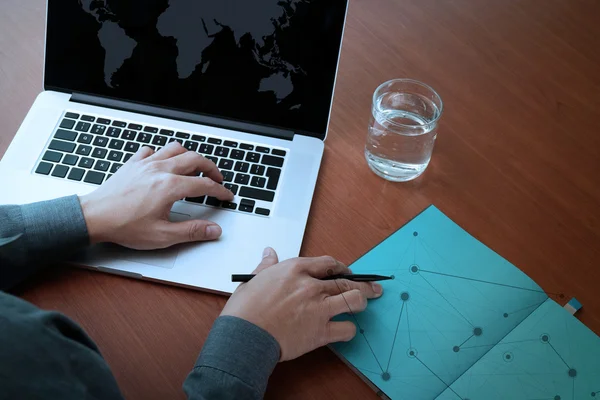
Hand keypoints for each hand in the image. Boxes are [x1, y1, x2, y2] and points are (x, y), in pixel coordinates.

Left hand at [79, 142, 233, 248]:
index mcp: (169, 187)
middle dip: (211, 168)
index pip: (204, 184)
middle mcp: (160, 170)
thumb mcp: (162, 236)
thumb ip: (192, 231)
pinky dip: (162, 154)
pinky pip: (152, 150)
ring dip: (189, 156)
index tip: (226, 195)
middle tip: (217, 179)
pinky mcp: (133, 164)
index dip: (220, 190)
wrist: (94, 217)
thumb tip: (213, 230)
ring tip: (195, 168)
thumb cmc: (124, 226)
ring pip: (175, 149)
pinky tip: (163, 165)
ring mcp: (145, 164)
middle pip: (195, 159)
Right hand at [221, 248, 382, 360]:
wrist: (244, 337)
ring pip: (354, 299)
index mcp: (295, 270)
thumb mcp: (253, 280)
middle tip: (373, 287)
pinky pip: (347, 328)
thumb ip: (267, 266)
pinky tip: (346, 328)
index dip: (341, 268)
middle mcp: (311, 286)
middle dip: (363, 284)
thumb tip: (269, 253)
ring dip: (361, 301)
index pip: (328, 263)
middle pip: (346, 281)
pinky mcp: (320, 331)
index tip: (345, 272)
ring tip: (363, 304)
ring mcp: (318, 308)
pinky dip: (349, 329)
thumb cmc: (245, 310)